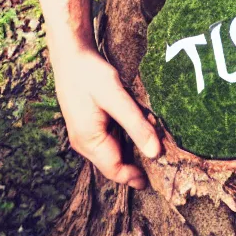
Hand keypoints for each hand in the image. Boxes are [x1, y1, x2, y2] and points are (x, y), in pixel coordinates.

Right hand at [51, 47, 160, 188]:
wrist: (71, 55)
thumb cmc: (90, 75)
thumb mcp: (116, 98)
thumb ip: (136, 125)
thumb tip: (155, 153)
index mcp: (89, 141)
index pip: (115, 170)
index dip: (136, 177)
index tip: (158, 180)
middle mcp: (86, 142)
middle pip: (116, 161)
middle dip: (139, 160)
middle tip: (164, 154)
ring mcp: (88, 132)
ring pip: (116, 148)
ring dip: (136, 144)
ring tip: (156, 136)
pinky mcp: (92, 122)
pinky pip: (113, 136)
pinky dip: (129, 132)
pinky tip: (143, 122)